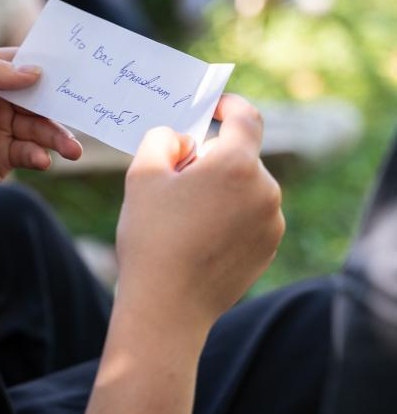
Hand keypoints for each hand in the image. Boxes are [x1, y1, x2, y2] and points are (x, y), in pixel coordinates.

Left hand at [0, 49, 81, 229]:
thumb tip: (35, 70)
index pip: (19, 61)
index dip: (45, 63)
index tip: (74, 68)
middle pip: (37, 95)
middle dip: (60, 105)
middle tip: (82, 111)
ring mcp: (2, 126)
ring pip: (39, 126)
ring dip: (56, 136)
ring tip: (71, 150)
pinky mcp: (6, 155)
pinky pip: (30, 151)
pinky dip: (39, 155)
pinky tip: (41, 161)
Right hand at [116, 95, 284, 333]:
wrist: (167, 308)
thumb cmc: (151, 238)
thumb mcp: (142, 174)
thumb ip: (163, 139)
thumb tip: (183, 140)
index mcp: (237, 165)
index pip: (246, 116)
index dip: (229, 104)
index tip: (215, 106)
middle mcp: (265, 189)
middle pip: (240, 155)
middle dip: (212, 157)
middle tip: (176, 177)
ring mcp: (272, 221)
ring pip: (245, 186)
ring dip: (221, 187)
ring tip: (184, 215)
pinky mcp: (268, 247)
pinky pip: (251, 214)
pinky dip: (229, 214)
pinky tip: (199, 237)